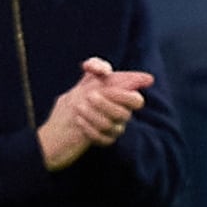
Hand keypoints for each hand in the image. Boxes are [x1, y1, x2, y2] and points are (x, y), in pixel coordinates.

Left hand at [38, 57, 152, 170]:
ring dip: (92, 114)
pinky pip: (100, 138)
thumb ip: (95, 65)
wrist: (69, 114)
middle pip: (123, 114)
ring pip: (109, 126)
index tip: (107, 89)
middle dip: (105, 104)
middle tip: (89, 96)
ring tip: (78, 107)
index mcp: (125, 98)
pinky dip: (87, 127)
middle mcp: (123, 115)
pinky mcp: (105, 140)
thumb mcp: (88, 75)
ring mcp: (115, 129)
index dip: (125, 96)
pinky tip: (78, 119)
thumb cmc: (84, 92)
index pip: (136, 101)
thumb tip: (104, 70)